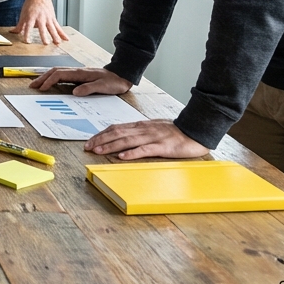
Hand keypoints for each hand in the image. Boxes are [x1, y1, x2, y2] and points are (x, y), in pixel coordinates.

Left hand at [13, 0, 67, 44]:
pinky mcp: (53, 18)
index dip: (27, 34)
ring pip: (52, 28)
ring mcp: (48, 18)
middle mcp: (40, 18)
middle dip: (44, 36)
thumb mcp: (23, 14)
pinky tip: (66, 39)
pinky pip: (58, 27)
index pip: (28, 27)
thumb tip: (13, 32)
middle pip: (42, 28)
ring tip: (57, 43)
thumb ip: (19, 25)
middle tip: (46, 43)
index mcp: (31, 17)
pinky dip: (62, 33)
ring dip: (55, 36)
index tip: (27, 41)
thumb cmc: (30, 4)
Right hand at [28, 67, 131, 95]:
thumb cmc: (114, 82)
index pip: (59, 75)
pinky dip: (53, 79)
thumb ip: (89, 88)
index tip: (42, 89)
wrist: (122, 75)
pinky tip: (51, 84)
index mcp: (80, 73)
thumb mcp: (103, 86)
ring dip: (46, 77)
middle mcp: (77, 71)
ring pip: (57, 73)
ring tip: (38, 84)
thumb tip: (74, 92)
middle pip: (55, 72)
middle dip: (42, 78)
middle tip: (33, 86)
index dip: (49, 81)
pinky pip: (63, 76)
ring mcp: (78, 73)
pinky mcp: (79, 77)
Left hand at [84, 118, 209, 159]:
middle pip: (118, 133)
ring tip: (99, 151)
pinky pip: (145, 149)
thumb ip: (139, 132)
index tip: (90, 141)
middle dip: (101, 140)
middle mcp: (143, 130)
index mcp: (140, 126)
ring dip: (111, 146)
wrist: (195, 130)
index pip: (116, 128)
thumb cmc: (175, 132)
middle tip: (88, 147)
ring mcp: (152, 137)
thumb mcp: (153, 129)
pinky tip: (123, 157)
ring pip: (128, 140)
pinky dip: (133, 153)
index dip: (101, 134)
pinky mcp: (162, 147)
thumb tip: (123, 138)